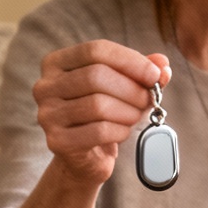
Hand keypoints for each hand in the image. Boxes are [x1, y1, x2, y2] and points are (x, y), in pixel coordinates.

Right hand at [33, 40, 170, 185]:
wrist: (86, 157)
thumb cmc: (105, 114)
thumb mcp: (124, 87)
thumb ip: (143, 72)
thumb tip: (163, 63)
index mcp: (56, 63)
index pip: (96, 50)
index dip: (131, 61)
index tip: (155, 75)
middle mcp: (45, 86)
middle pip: (96, 76)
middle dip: (132, 88)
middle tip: (149, 99)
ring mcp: (47, 114)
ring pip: (98, 105)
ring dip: (128, 111)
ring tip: (136, 116)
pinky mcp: (56, 141)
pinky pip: (98, 131)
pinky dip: (120, 130)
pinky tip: (123, 131)